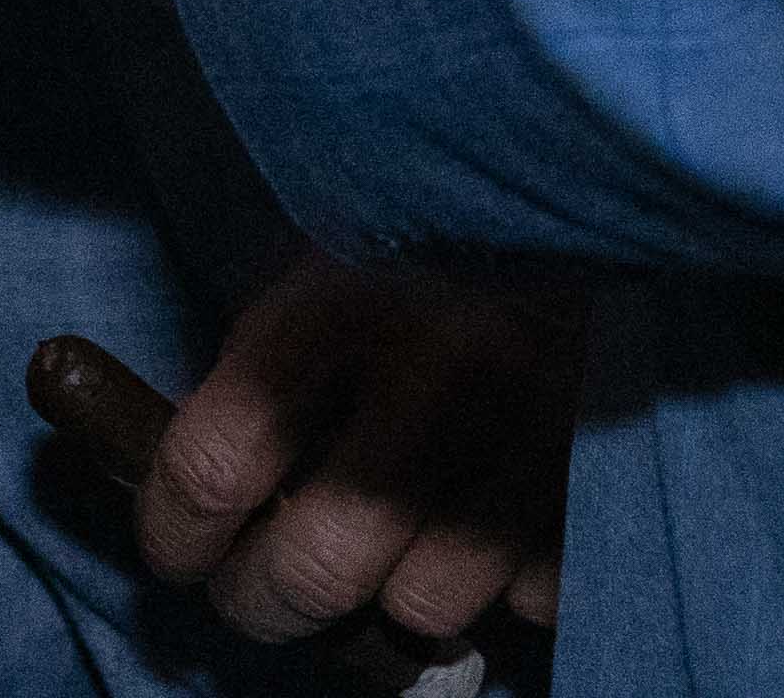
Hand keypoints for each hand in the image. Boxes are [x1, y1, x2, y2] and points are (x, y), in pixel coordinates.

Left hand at [138, 250, 578, 670]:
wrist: (594, 180)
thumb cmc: (434, 220)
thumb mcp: (328, 248)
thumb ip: (266, 355)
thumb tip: (206, 486)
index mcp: (340, 298)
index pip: (216, 464)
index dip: (175, 534)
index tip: (177, 556)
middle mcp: (436, 372)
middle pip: (315, 565)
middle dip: (266, 602)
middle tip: (261, 596)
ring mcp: (531, 432)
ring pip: (422, 602)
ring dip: (392, 596)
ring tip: (386, 555)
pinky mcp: (609, 474)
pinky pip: (530, 598)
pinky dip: (502, 586)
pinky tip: (488, 531)